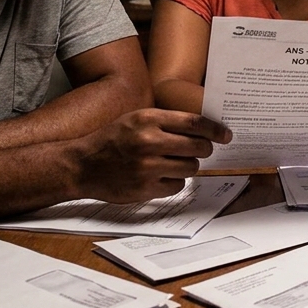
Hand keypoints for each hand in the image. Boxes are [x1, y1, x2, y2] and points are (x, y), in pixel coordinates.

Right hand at [77, 109, 230, 202]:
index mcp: (148, 119)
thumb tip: (202, 129)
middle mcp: (149, 141)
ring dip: (187, 166)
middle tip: (200, 150)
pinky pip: (177, 186)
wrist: (82, 165)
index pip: (193, 122)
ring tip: (172, 162)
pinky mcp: (145, 188)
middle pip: (197, 147)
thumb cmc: (112, 139)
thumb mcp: (135, 119)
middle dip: (204, 149)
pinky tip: (160, 176)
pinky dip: (174, 182)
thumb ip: (165, 121)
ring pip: (190, 168)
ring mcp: (147, 167)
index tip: (225, 135)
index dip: (214, 130)